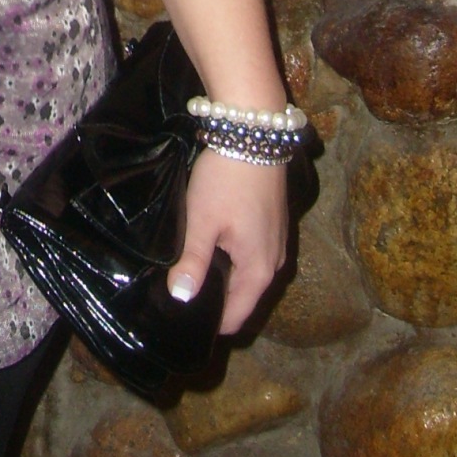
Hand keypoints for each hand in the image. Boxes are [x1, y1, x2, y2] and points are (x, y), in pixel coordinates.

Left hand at [167, 146, 288, 335]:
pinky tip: (210, 249)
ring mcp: (277, 242)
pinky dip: (233, 260)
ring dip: (224, 279)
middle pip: (243, 297)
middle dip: (215, 301)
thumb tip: (180, 298)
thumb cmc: (227, 179)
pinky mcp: (273, 223)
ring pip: (247, 275)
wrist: (255, 132)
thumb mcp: (203, 221)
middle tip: (179, 297)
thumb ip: (193, 261)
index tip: (181, 322)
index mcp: (260, 271)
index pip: (235, 316)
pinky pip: (252, 255)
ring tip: (190, 275)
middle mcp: (275, 262)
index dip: (209, 323)